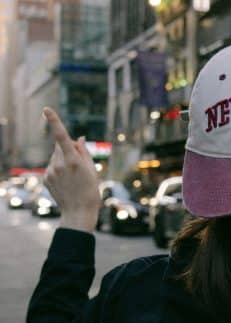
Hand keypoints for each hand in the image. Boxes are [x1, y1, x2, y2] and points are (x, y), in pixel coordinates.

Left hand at [43, 108, 100, 232]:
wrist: (78, 212)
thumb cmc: (90, 190)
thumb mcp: (92, 170)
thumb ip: (84, 151)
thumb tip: (79, 138)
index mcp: (73, 160)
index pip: (62, 136)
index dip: (54, 121)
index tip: (47, 109)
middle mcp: (59, 164)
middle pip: (60, 147)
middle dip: (68, 148)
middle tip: (80, 164)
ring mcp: (50, 172)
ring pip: (56, 157)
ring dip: (63, 160)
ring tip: (74, 177)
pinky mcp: (46, 178)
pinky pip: (52, 167)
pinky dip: (59, 169)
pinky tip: (67, 182)